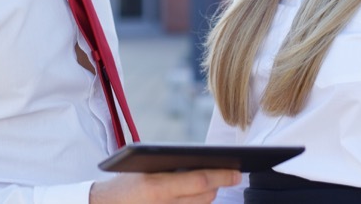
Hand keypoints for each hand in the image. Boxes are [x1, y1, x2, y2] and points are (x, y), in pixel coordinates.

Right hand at [89, 170, 240, 203]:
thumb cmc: (123, 184)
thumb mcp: (143, 168)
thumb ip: (169, 166)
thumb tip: (200, 160)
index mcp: (158, 187)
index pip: (200, 181)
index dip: (222, 176)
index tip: (237, 170)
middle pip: (205, 197)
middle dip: (219, 185)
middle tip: (231, 174)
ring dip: (209, 195)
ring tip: (215, 183)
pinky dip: (196, 203)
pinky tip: (200, 194)